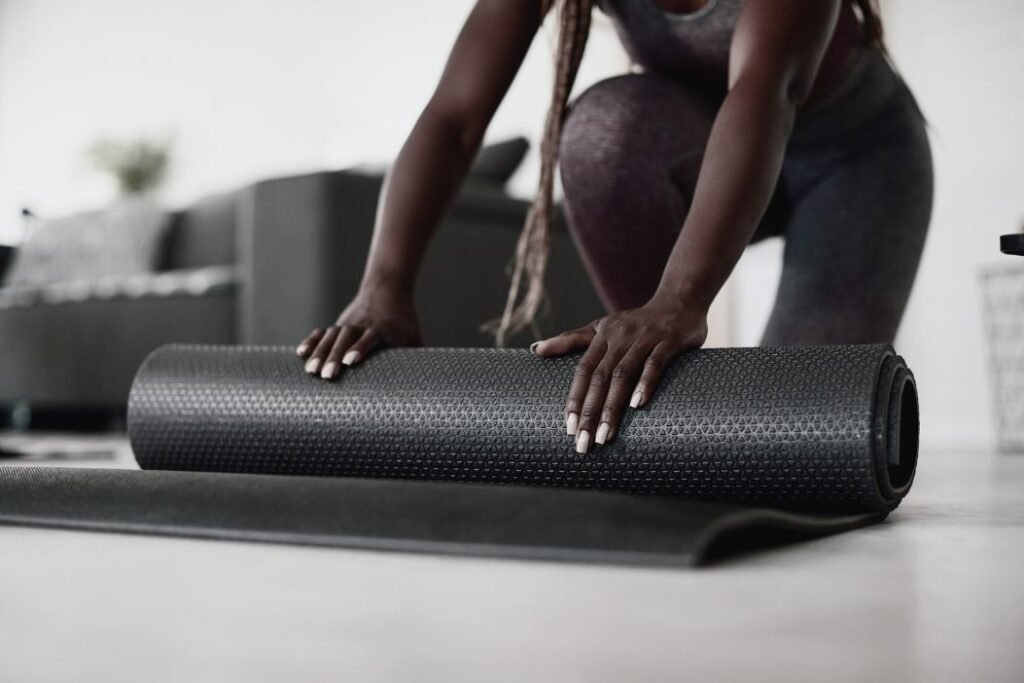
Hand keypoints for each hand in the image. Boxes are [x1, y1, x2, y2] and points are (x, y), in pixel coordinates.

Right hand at [296, 286, 422, 379]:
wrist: (388, 286)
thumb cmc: (404, 317)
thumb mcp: (413, 333)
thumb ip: (417, 353)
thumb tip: (430, 380)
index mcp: (383, 328)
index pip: (369, 338)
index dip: (359, 349)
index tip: (350, 362)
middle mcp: (363, 324)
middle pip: (347, 340)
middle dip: (335, 357)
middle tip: (328, 376)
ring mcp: (349, 323)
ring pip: (332, 337)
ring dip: (320, 354)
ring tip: (311, 371)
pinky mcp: (339, 323)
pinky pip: (323, 332)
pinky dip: (312, 341)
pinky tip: (300, 354)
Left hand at [532, 298, 707, 453]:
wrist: (680, 301)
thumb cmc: (637, 322)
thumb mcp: (601, 326)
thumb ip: (571, 339)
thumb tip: (535, 350)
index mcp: (603, 336)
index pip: (584, 371)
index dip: (574, 398)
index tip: (568, 427)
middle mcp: (621, 337)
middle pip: (600, 377)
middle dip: (589, 412)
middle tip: (583, 442)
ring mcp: (645, 338)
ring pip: (624, 374)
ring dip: (612, 407)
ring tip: (604, 436)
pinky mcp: (669, 341)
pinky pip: (655, 363)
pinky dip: (645, 383)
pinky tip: (637, 406)